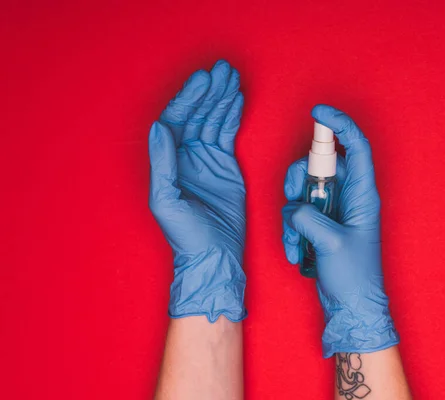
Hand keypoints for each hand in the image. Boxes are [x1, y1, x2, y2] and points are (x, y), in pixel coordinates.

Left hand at [149, 60, 245, 321]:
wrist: (214, 254)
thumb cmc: (186, 235)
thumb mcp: (166, 201)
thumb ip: (162, 164)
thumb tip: (159, 128)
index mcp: (168, 161)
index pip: (176, 120)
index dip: (189, 99)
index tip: (204, 81)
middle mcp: (185, 156)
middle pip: (196, 114)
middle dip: (208, 92)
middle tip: (222, 70)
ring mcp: (206, 159)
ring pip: (213, 120)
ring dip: (221, 98)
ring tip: (231, 77)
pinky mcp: (225, 165)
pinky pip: (227, 133)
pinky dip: (232, 115)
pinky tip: (236, 99)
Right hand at [282, 105, 398, 356]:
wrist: (351, 306)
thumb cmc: (354, 277)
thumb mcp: (332, 244)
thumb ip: (309, 218)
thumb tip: (294, 208)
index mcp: (363, 194)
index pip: (355, 147)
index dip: (340, 124)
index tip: (319, 112)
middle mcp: (349, 197)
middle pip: (320, 165)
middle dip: (300, 178)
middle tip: (293, 198)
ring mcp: (333, 210)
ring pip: (305, 188)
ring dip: (292, 211)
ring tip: (294, 239)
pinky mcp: (321, 223)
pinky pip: (299, 212)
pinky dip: (291, 228)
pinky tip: (294, 250)